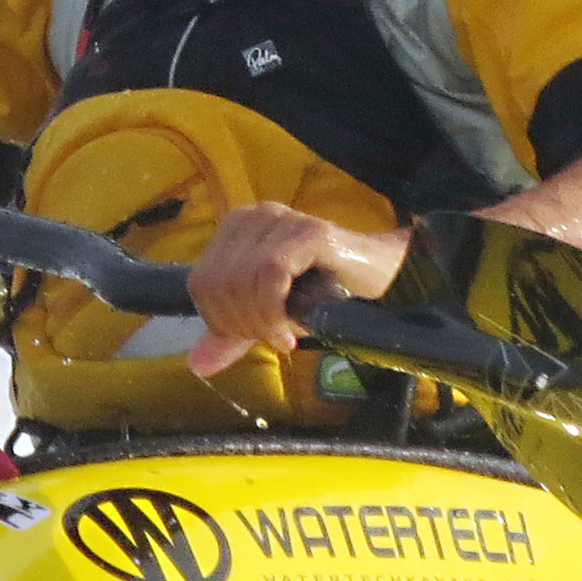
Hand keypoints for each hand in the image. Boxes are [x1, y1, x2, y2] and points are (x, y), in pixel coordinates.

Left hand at [185, 204, 408, 379]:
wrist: (384, 282)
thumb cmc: (324, 295)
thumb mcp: (269, 318)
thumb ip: (234, 335)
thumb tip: (196, 364)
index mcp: (236, 230)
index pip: (200, 283)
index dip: (219, 321)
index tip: (252, 337)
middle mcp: (255, 216)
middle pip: (217, 283)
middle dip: (241, 324)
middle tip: (273, 338)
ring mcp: (283, 219)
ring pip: (241, 278)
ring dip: (260, 320)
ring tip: (284, 334)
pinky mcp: (310, 231)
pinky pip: (270, 273)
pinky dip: (274, 309)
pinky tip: (291, 329)